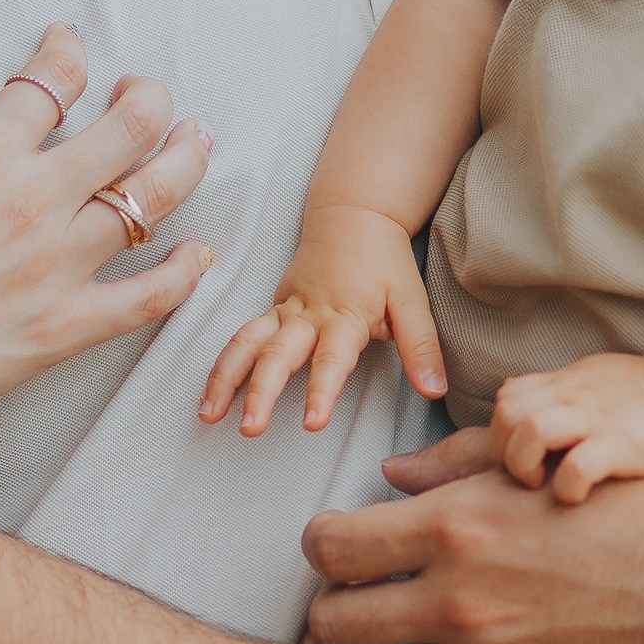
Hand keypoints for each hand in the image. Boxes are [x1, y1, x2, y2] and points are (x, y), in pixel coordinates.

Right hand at [0, 26, 213, 484]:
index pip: (53, 79)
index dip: (67, 52)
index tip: (67, 48)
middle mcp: (34, 201)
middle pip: (130, 127)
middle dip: (148, 97)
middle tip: (146, 94)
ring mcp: (60, 266)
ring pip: (156, 198)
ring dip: (185, 161)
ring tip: (193, 143)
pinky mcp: (67, 327)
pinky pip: (150, 297)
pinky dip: (184, 273)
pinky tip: (197, 254)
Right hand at [199, 205, 447, 435]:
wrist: (354, 215)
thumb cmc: (385, 262)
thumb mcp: (413, 302)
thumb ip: (422, 348)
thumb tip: (435, 391)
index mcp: (345, 315)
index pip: (331, 359)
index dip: (321, 391)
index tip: (311, 423)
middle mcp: (308, 314)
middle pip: (277, 354)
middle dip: (260, 392)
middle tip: (251, 428)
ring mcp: (285, 310)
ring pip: (247, 343)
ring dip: (226, 378)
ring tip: (208, 415)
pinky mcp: (273, 308)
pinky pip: (242, 336)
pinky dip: (224, 364)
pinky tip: (210, 395)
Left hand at [301, 447, 643, 643]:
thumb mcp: (546, 468)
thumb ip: (458, 470)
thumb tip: (392, 480)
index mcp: (456, 526)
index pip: (329, 546)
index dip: (323, 548)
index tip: (342, 549)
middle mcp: (460, 601)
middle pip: (332, 623)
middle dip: (334, 611)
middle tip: (358, 602)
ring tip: (408, 641)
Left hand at [491, 350, 643, 501]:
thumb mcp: (593, 377)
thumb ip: (554, 389)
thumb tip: (515, 391)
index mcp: (566, 383)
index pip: (506, 397)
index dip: (500, 431)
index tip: (516, 457)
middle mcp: (574, 398)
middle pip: (507, 413)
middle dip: (503, 450)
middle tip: (526, 475)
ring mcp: (596, 420)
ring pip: (531, 432)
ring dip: (524, 464)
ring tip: (541, 484)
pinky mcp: (620, 446)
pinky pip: (576, 466)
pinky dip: (567, 487)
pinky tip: (577, 496)